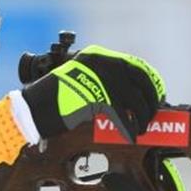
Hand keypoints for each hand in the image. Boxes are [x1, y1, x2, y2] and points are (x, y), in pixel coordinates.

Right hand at [20, 45, 165, 141]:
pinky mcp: (98, 96)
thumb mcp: (82, 81)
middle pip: (139, 79)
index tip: (157, 94)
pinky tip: (131, 135)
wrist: (34, 108)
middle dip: (151, 99)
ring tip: (142, 127)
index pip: (133, 65)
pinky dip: (129, 127)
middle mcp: (101, 62)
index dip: (149, 81)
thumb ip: (104, 83)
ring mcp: (100, 78)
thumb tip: (132, 97)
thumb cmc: (55, 100)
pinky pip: (122, 114)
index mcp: (98, 56)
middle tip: (153, 113)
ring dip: (143, 115)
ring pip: (134, 98)